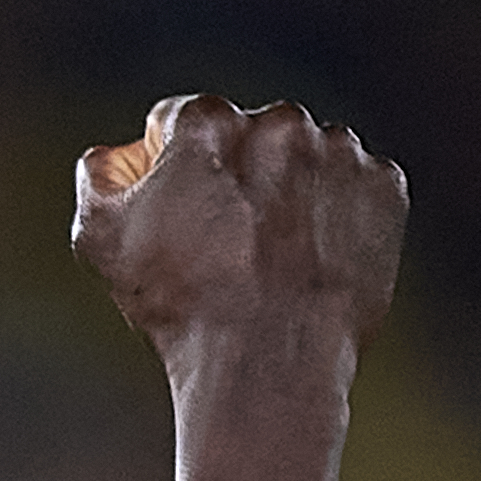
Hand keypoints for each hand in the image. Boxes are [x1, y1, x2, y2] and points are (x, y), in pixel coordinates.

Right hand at [73, 96, 405, 365]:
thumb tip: (111, 158)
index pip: (181, 122)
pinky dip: (339, 215)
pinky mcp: (384, 186)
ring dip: (291, 192)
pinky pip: (357, 188)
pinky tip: (312, 260)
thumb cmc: (180, 306)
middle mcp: (277, 119)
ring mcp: (337, 150)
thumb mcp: (99, 241)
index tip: (178, 214)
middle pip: (249, 137)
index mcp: (207, 120)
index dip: (170, 169)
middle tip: (226, 245)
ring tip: (273, 258)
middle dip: (237, 176)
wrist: (268, 360)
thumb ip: (96, 177)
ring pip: (307, 159)